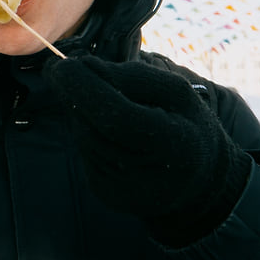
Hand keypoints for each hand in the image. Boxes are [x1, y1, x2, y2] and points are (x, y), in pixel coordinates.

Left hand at [44, 56, 249, 245]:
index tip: (63, 64)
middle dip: (73, 96)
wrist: (196, 178)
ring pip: (83, 140)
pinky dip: (87, 133)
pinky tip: (104, 127)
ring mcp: (125, 191)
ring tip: (98, 99)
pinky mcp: (108, 195)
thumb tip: (84, 67)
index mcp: (175, 145)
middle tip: (63, 70)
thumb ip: (132, 76)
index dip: (86, 90)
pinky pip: (84, 154)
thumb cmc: (184, 122)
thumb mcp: (174, 90)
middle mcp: (148, 176)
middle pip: (92, 129)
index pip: (118, 117)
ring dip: (80, 113)